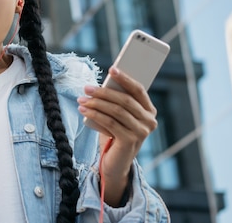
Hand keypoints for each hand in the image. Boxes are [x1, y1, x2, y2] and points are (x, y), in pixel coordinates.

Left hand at [77, 66, 157, 204]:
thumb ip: (116, 101)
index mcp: (149, 111)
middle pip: (125, 100)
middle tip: (86, 88)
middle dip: (103, 92)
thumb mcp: (117, 116)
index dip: (125, 78)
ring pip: (116, 110)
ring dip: (96, 103)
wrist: (115, 162)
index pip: (139, 90)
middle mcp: (150, 121)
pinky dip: (95, 114)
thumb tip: (104, 82)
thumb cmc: (115, 133)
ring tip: (81, 99)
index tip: (112, 69)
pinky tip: (84, 109)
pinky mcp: (130, 141)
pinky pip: (110, 122)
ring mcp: (142, 132)